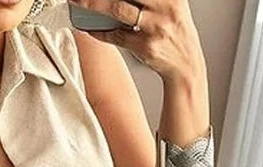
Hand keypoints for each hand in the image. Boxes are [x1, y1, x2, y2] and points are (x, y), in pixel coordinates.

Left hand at [67, 0, 205, 83]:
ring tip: (77, 1)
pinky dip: (98, 31)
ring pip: (117, 9)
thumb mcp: (170, 5)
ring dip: (93, 4)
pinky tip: (87, 27)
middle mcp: (164, 5)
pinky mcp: (144, 46)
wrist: (185, 64)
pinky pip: (115, 35)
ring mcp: (154, 26)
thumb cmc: (172, 31)